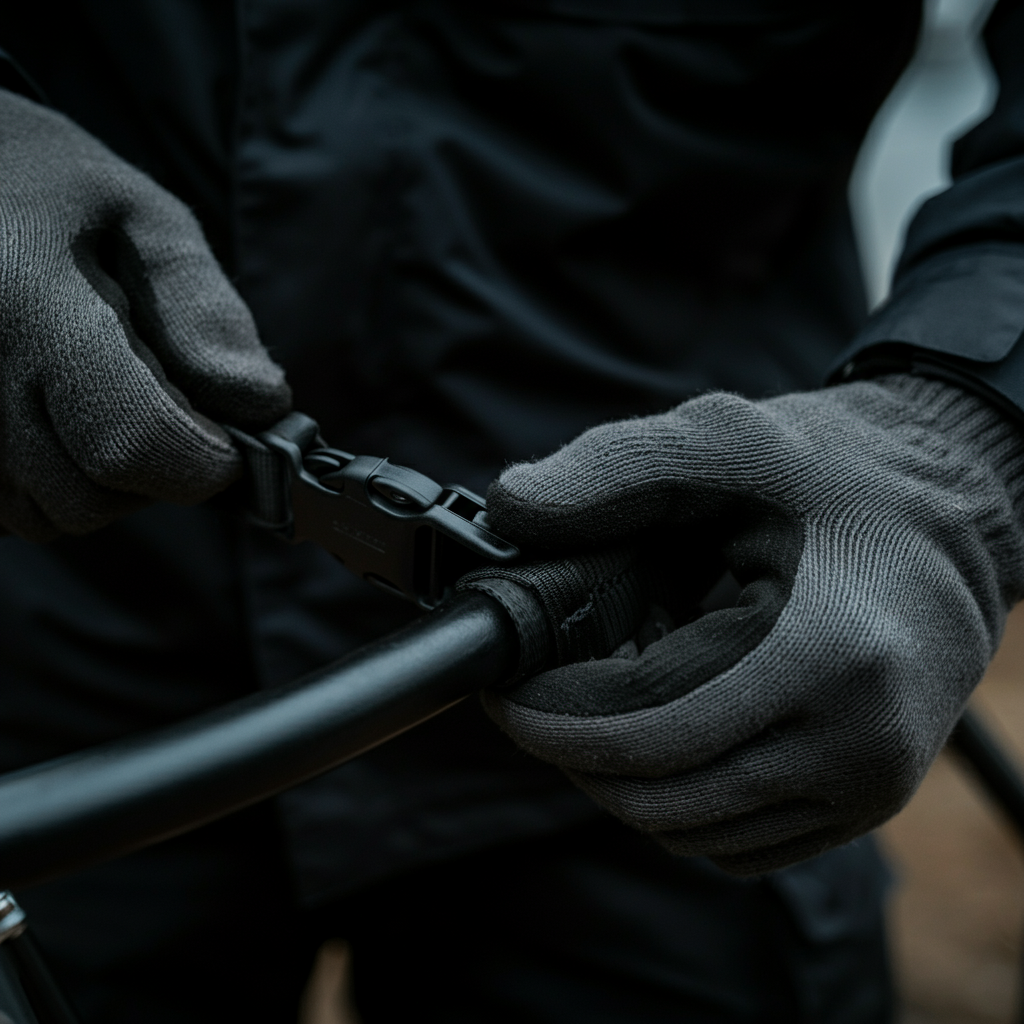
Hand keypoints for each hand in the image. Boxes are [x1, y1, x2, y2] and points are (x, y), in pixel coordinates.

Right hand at [0, 90, 290, 538]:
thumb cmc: (48, 187)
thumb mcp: (142, 218)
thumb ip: (204, 309)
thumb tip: (259, 404)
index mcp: (26, 301)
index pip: (131, 441)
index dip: (202, 461)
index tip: (228, 439)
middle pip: (92, 498)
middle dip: (155, 472)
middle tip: (161, 408)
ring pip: (48, 515)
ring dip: (100, 483)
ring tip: (98, 402)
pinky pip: (8, 510)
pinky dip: (49, 482)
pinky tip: (54, 418)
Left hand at [484, 375, 1023, 872]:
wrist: (954, 514)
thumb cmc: (838, 474)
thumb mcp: (725, 439)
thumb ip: (610, 469)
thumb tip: (508, 508)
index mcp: (828, 653)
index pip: (648, 732)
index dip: (552, 722)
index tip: (504, 693)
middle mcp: (858, 742)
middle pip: (661, 799)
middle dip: (574, 755)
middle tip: (538, 702)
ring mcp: (867, 785)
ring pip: (693, 832)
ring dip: (622, 779)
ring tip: (601, 705)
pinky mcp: (863, 801)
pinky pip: (737, 843)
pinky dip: (677, 799)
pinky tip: (663, 732)